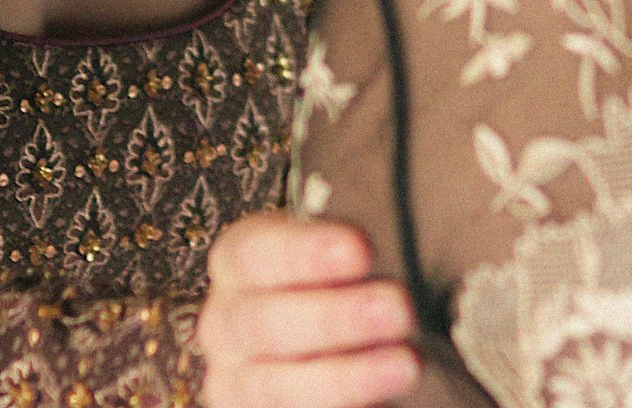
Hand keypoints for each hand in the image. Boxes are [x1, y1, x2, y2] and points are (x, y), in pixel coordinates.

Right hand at [201, 211, 420, 407]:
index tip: (363, 249)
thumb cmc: (334, 286)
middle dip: (335, 317)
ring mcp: (236, 382)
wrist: (310, 348)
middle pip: (264, 323)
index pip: (253, 253)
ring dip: (344, 378)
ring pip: (274, 388)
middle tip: (398, 308)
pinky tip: (385, 404)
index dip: (304, 253)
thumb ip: (353, 251)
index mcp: (237, 265)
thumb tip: (407, 239)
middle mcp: (225, 325)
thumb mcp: (334, 258)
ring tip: (406, 364)